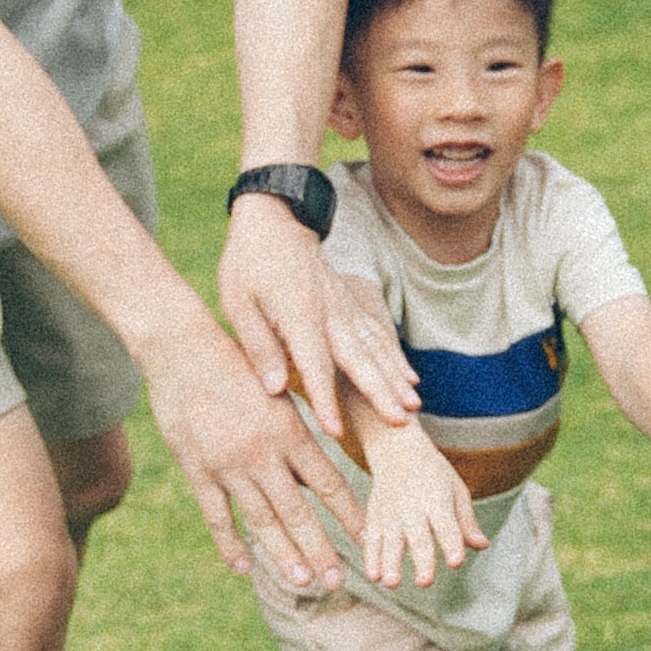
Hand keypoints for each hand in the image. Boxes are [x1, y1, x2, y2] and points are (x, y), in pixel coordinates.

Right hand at [148, 320, 366, 598]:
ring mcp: (228, 465)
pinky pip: (216, 514)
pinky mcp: (197, 470)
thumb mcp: (281, 393)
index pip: (328, 484)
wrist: (183, 349)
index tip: (369, 540)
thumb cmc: (239, 364)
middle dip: (320, 549)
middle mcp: (262, 454)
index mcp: (289, 432)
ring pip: (260, 520)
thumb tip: (325, 474)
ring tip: (303, 581)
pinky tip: (242, 568)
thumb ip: (302, 435)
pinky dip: (229, 543)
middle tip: (338, 582)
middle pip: (297, 512)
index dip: (350, 516)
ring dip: (283, 554)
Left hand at [223, 197, 419, 450]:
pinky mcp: (351, 304)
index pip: (314, 364)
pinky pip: (378, 334)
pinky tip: (410, 380)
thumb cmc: (249, 263)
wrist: (274, 220)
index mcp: (298, 313)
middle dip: (379, 392)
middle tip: (399, 422)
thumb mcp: (238, 302)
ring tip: (412, 407)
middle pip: (358, 358)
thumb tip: (275, 389)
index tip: (336, 431)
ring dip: (395, 378)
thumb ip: (259, 346)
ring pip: (375, 348)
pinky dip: (395, 358)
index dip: (326, 399)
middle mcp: (330, 311)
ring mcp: (345, 307)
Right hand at [352, 426, 478, 593]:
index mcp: (437, 500)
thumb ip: (466, 521)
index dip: (452, 544)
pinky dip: (371, 557)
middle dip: (422, 560)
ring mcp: (391, 513)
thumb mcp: (455, 489)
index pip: (446, 525)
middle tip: (425, 582)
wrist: (396, 448)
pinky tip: (374, 576)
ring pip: (390, 541)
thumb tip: (482, 545)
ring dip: (390, 562)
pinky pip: (372, 539)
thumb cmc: (433, 472)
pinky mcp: (374, 516)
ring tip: (392, 583)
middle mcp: (413, 508)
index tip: (456, 562)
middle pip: (418, 537)